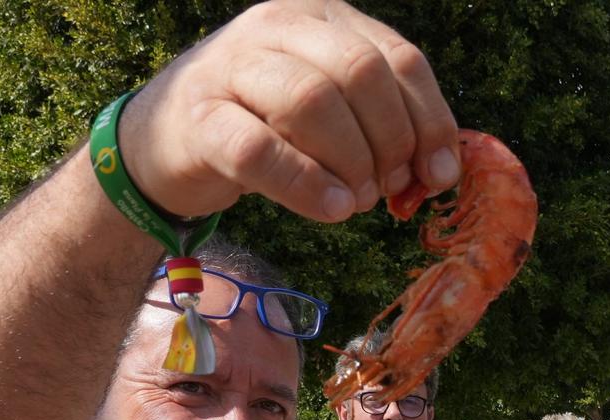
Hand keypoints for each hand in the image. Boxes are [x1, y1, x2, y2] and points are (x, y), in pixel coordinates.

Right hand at [116, 0, 461, 223]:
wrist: (168, 138)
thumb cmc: (266, 125)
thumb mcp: (332, 111)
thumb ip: (382, 124)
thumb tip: (441, 171)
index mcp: (323, 17)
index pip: (399, 58)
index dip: (430, 120)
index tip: (439, 174)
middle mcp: (278, 26)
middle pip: (360, 72)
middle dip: (390, 140)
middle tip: (389, 188)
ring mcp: (233, 66)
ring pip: (311, 100)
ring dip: (351, 162)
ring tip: (356, 201)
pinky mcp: (200, 118)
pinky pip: (259, 149)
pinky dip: (305, 184)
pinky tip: (330, 210)